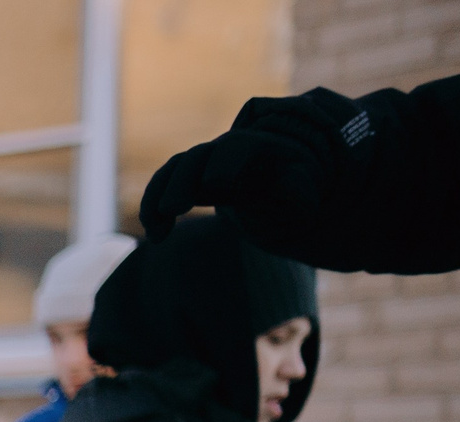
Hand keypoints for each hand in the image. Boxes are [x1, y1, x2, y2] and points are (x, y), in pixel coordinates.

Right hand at [138, 88, 360, 246]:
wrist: (284, 192)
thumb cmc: (297, 197)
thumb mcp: (305, 195)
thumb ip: (296, 189)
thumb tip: (285, 183)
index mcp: (261, 149)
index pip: (237, 147)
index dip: (223, 164)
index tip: (212, 185)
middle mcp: (228, 151)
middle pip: (197, 156)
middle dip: (182, 181)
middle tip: (173, 210)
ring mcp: (206, 166)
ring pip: (174, 170)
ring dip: (158, 198)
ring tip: (157, 234)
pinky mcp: (191, 183)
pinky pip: (164, 187)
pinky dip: (154, 210)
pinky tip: (157, 235)